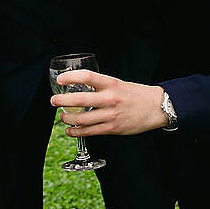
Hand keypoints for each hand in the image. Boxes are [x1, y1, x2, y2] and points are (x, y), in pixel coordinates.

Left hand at [50, 71, 167, 135]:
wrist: (156, 107)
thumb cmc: (136, 94)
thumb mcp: (118, 84)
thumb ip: (101, 86)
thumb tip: (80, 87)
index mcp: (111, 84)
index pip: (88, 77)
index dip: (71, 77)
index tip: (60, 80)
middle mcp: (110, 99)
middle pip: (80, 100)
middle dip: (62, 101)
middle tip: (53, 101)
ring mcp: (111, 115)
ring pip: (82, 119)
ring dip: (67, 119)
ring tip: (62, 117)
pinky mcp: (112, 129)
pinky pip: (90, 132)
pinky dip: (76, 132)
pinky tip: (70, 130)